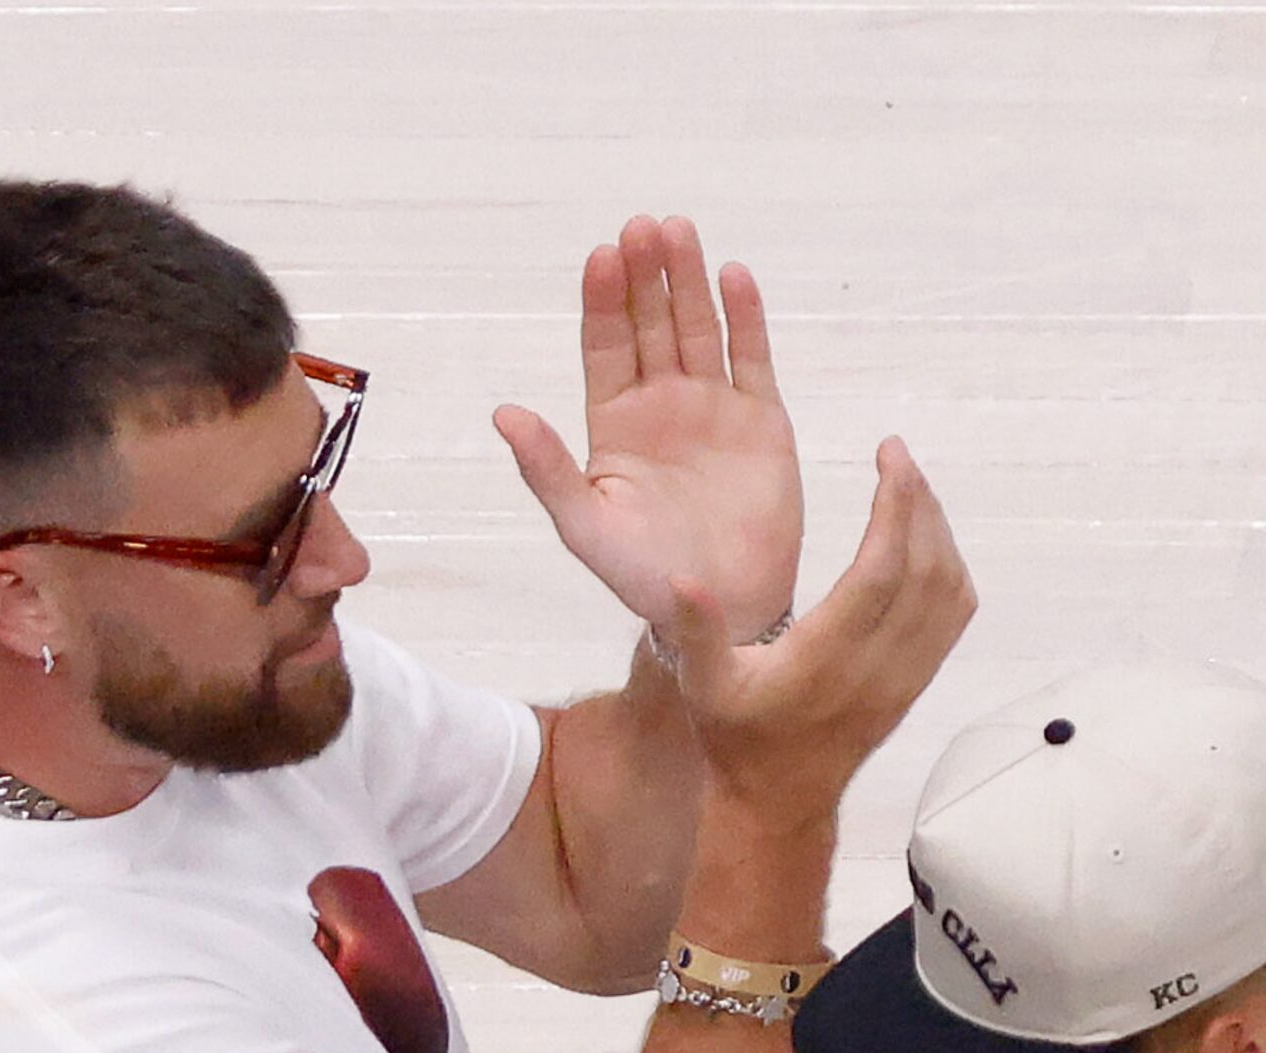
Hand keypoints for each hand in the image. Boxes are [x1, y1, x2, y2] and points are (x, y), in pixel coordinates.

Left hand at [494, 215, 802, 633]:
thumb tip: (503, 414)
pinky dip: (745, 319)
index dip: (603, 301)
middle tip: (641, 227)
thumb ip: (546, 469)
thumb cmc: (645, 577)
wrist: (720, 611)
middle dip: (645, 276)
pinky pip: (751, 359)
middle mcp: (661, 404)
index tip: (601, 256)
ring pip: (697, 329)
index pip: (605, 346)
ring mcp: (713, 407)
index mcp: (613, 422)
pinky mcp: (762, 422)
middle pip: (650, 324)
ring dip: (689, 281)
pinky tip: (735, 276)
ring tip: (678, 231)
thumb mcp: (585, 527)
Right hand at [653, 438, 973, 823]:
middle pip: (927, 569)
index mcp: (826, 658)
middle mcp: (877, 665)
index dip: (895, 507)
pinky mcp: (916, 682)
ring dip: (939, 531)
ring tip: (911, 489)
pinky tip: (928, 540)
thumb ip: (697, 630)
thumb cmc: (738, 739)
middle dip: (920, 502)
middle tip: (899, 457)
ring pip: (950, 590)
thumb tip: (681, 576)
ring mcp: (905, 676)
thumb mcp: (703, 687)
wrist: (780, 802)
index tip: (891, 456)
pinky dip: (951, 568)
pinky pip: (954, 617)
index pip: (881, 570)